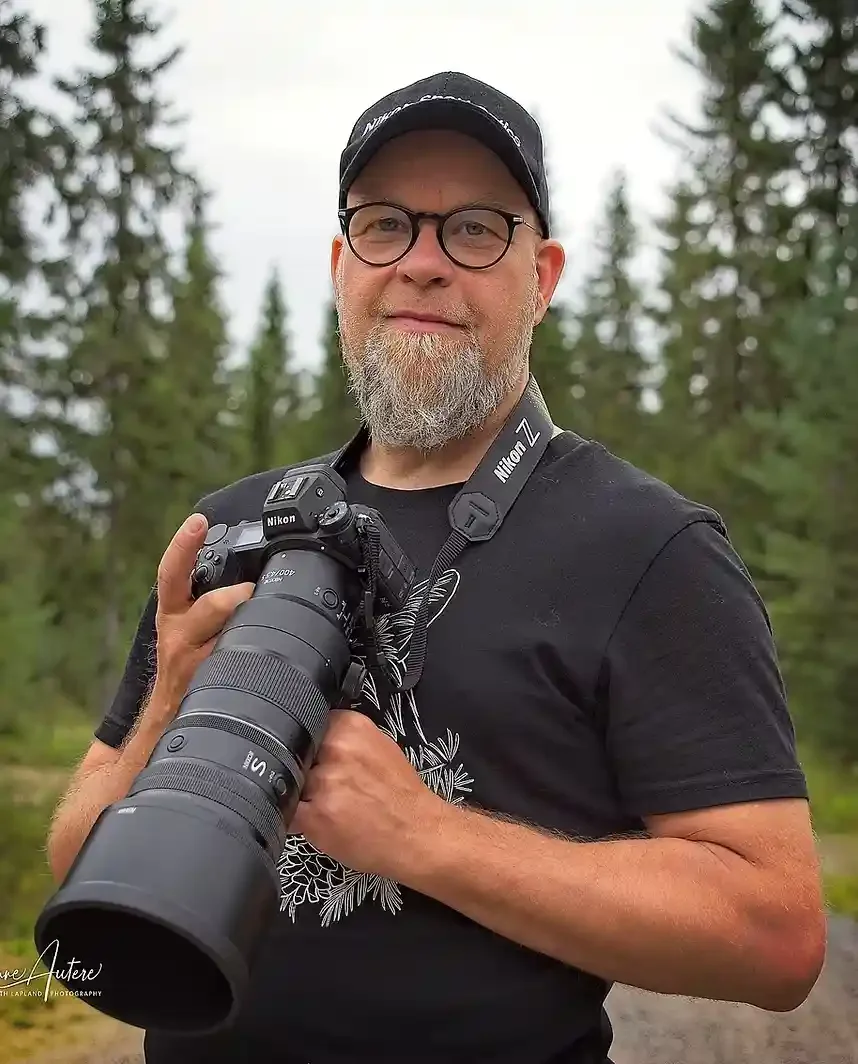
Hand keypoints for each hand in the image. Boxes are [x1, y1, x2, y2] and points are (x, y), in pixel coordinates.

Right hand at [150, 512, 254, 719]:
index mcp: (172, 615)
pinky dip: (257, 660)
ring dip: (251, 629)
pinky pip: (240, 668)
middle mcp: (180, 636)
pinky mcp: (209, 688)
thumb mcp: (186, 630)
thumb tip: (249, 576)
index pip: (172, 573)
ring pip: (230, 638)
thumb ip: (208, 603)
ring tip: (268, 625)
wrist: (162, 723)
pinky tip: (271, 661)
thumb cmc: (184, 668)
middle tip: (254, 592)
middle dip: (236, 598)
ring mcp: (195, 664)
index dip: (184, 545)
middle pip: (212, 607)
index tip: (198, 521)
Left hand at [289, 709, 447, 881]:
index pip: (309, 726)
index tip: (319, 759)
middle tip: (329, 787)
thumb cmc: (400, 795)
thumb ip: (346, 739)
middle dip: (307, 771)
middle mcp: (336, 750)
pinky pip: (288, 811)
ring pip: (292, 783)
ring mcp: (324, 783)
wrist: (417, 834)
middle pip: (298, 755)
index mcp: (351, 727)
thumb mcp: (378, 747)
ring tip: (330, 806)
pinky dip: (297, 818)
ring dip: (303, 795)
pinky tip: (319, 822)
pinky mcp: (315, 816)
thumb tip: (318, 739)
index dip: (311, 746)